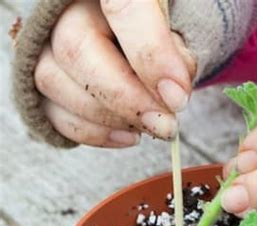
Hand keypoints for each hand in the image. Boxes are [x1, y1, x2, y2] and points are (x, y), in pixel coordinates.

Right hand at [34, 0, 195, 147]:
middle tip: (165, 125)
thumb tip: (172, 95)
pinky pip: (50, 111)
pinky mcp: (35, 79)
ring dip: (108, 119)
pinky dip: (93, 133)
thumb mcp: (176, 29)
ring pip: (53, 81)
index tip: (177, 98)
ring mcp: (41, 42)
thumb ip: (175, 53)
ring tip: (149, 127)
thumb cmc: (155, 28)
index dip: (151, 55)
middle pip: (76, 49)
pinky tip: (128, 136)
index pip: (123, 6)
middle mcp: (62, 5)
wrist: (133, 34)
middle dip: (128, 99)